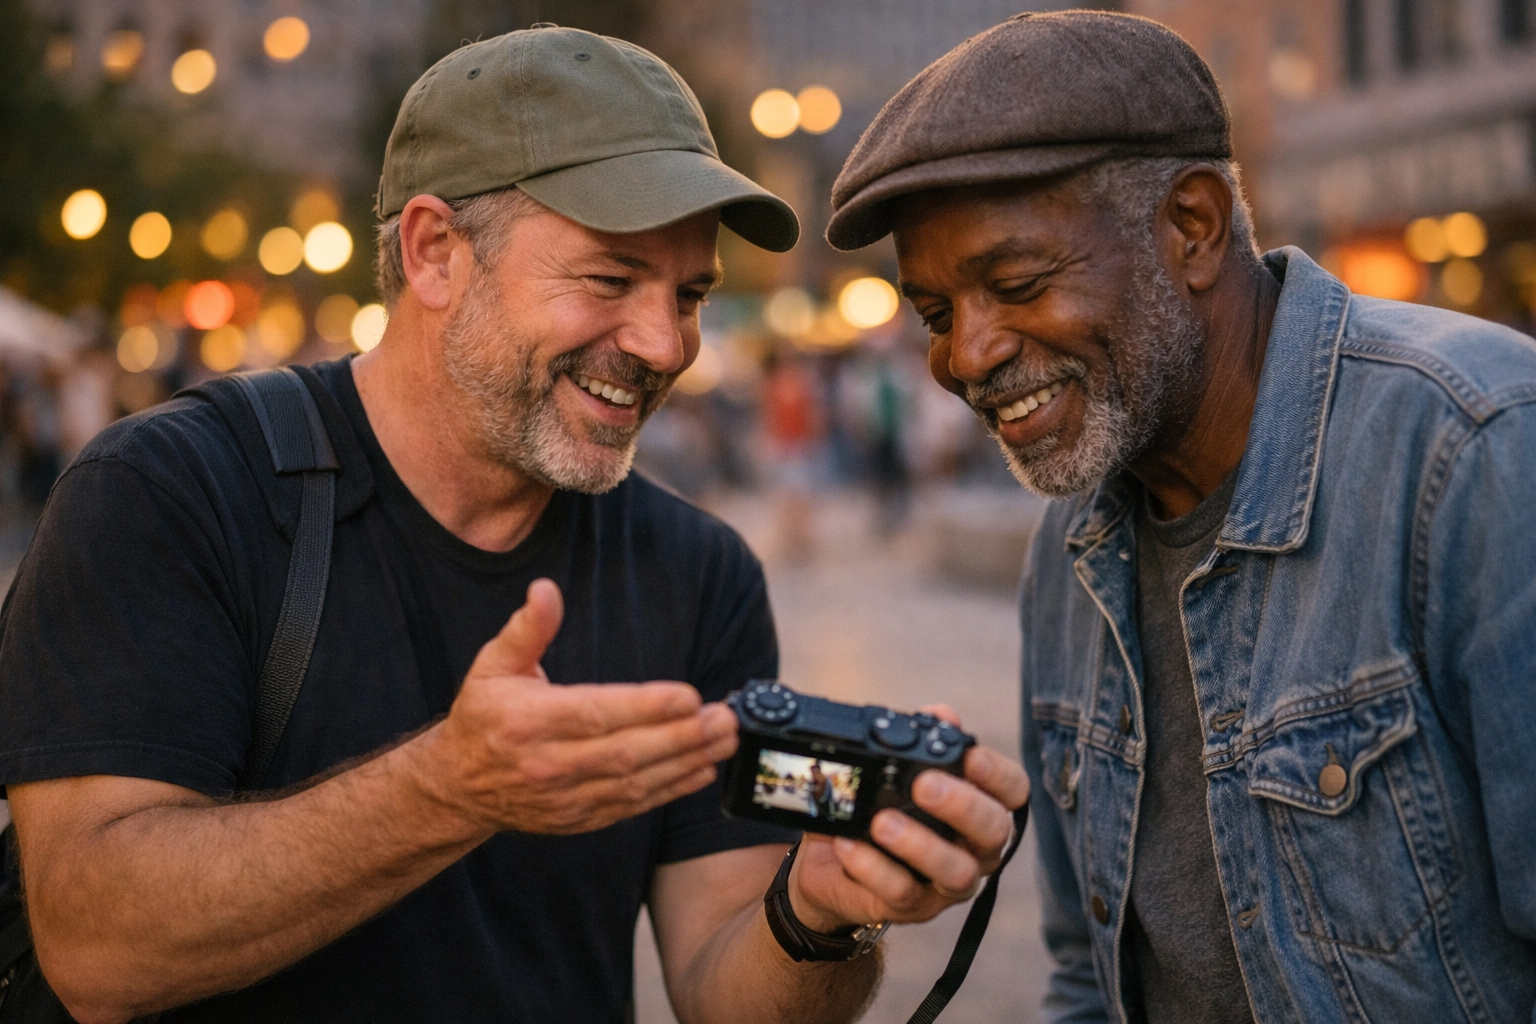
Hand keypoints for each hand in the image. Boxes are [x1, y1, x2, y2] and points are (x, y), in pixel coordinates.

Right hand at [416, 578, 738, 834]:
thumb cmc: (483, 716)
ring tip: (725, 740)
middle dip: (681, 737)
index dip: (645, 708)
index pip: (595, 715)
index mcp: (526, 721)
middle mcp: (546, 764)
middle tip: (724, 718)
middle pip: (625, 753)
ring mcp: (564, 797)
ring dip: (687, 762)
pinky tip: (702, 769)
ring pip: (635, 784)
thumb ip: (526, 629)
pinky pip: (632, 806)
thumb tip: (545, 590)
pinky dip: (670, 790)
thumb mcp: (493, 665)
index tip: (687, 695)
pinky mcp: (579, 819)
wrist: (458, 787)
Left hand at [786, 704, 1028, 931]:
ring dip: (920, 844)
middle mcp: (974, 849)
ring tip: (881, 821)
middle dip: (962, 806)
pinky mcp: (912, 909)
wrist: (830, 863)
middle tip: (924, 785)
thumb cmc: (877, 807)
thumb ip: (921, 742)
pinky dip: (873, 867)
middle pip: (995, 832)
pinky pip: (902, 893)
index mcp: (979, 808)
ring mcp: (946, 884)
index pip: (1014, 792)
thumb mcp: (892, 771)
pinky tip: (850, 845)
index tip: (971, 757)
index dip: (999, 774)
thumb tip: (942, 713)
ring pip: (957, 872)